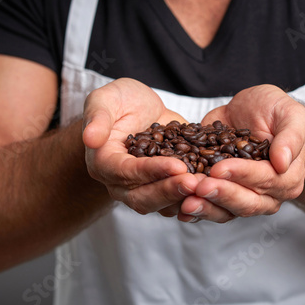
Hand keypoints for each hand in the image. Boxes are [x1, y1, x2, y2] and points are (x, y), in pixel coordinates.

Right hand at [82, 78, 200, 216]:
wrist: (139, 109)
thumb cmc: (120, 102)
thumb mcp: (105, 99)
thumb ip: (97, 117)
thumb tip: (90, 138)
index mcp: (103, 163)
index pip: (126, 173)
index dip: (150, 171)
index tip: (176, 166)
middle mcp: (120, 183)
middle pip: (142, 197)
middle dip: (170, 191)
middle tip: (195, 182)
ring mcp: (143, 188)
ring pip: (161, 205)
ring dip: (183, 198)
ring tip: (207, 188)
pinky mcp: (163, 187)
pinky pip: (177, 201)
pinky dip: (194, 198)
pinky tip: (214, 190)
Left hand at [178, 85, 304, 222]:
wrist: (253, 111)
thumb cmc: (274, 111)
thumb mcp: (289, 114)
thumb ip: (291, 136)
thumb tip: (283, 162)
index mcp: (286, 178)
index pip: (265, 180)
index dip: (242, 175)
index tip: (219, 168)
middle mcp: (267, 195)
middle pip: (245, 202)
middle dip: (220, 195)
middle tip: (199, 187)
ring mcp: (242, 197)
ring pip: (226, 211)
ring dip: (205, 208)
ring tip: (186, 202)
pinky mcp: (221, 195)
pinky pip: (209, 208)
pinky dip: (195, 211)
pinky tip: (178, 209)